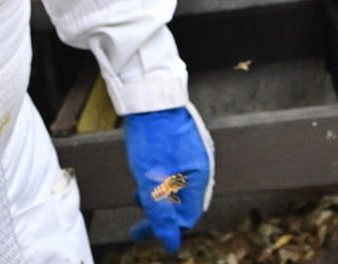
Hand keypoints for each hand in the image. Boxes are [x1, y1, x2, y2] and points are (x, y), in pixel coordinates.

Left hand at [124, 106, 213, 252]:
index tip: (141, 233)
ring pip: (176, 188)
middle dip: (161, 217)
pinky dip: (158, 183)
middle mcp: (201, 167)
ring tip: (136, 200)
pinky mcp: (181, 145)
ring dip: (157, 199)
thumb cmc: (152, 137)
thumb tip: (170, 242)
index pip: (187, 216)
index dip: (165, 230)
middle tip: (138, 224)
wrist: (150, 96)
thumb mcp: (151, 180)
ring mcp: (192, 155)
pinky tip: (143, 180)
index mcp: (199, 177)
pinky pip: (173, 173)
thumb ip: (161, 213)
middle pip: (183, 204)